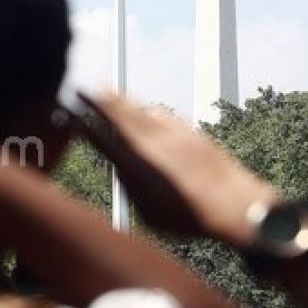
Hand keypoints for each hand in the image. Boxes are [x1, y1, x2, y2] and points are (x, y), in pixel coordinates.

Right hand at [74, 91, 278, 246]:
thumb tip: (121, 168)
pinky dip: (150, 110)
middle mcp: (150, 143)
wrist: (236, 206)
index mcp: (134, 164)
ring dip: (123, 100)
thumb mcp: (148, 212)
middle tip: (87, 89)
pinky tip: (148, 109)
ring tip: (111, 91)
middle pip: (119, 114)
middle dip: (101, 101)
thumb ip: (130, 187)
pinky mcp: (192, 133)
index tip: (71, 111)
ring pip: (141, 110)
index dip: (83, 122)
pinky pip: (163, 115)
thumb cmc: (189, 218)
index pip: (99, 136)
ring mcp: (173, 134)